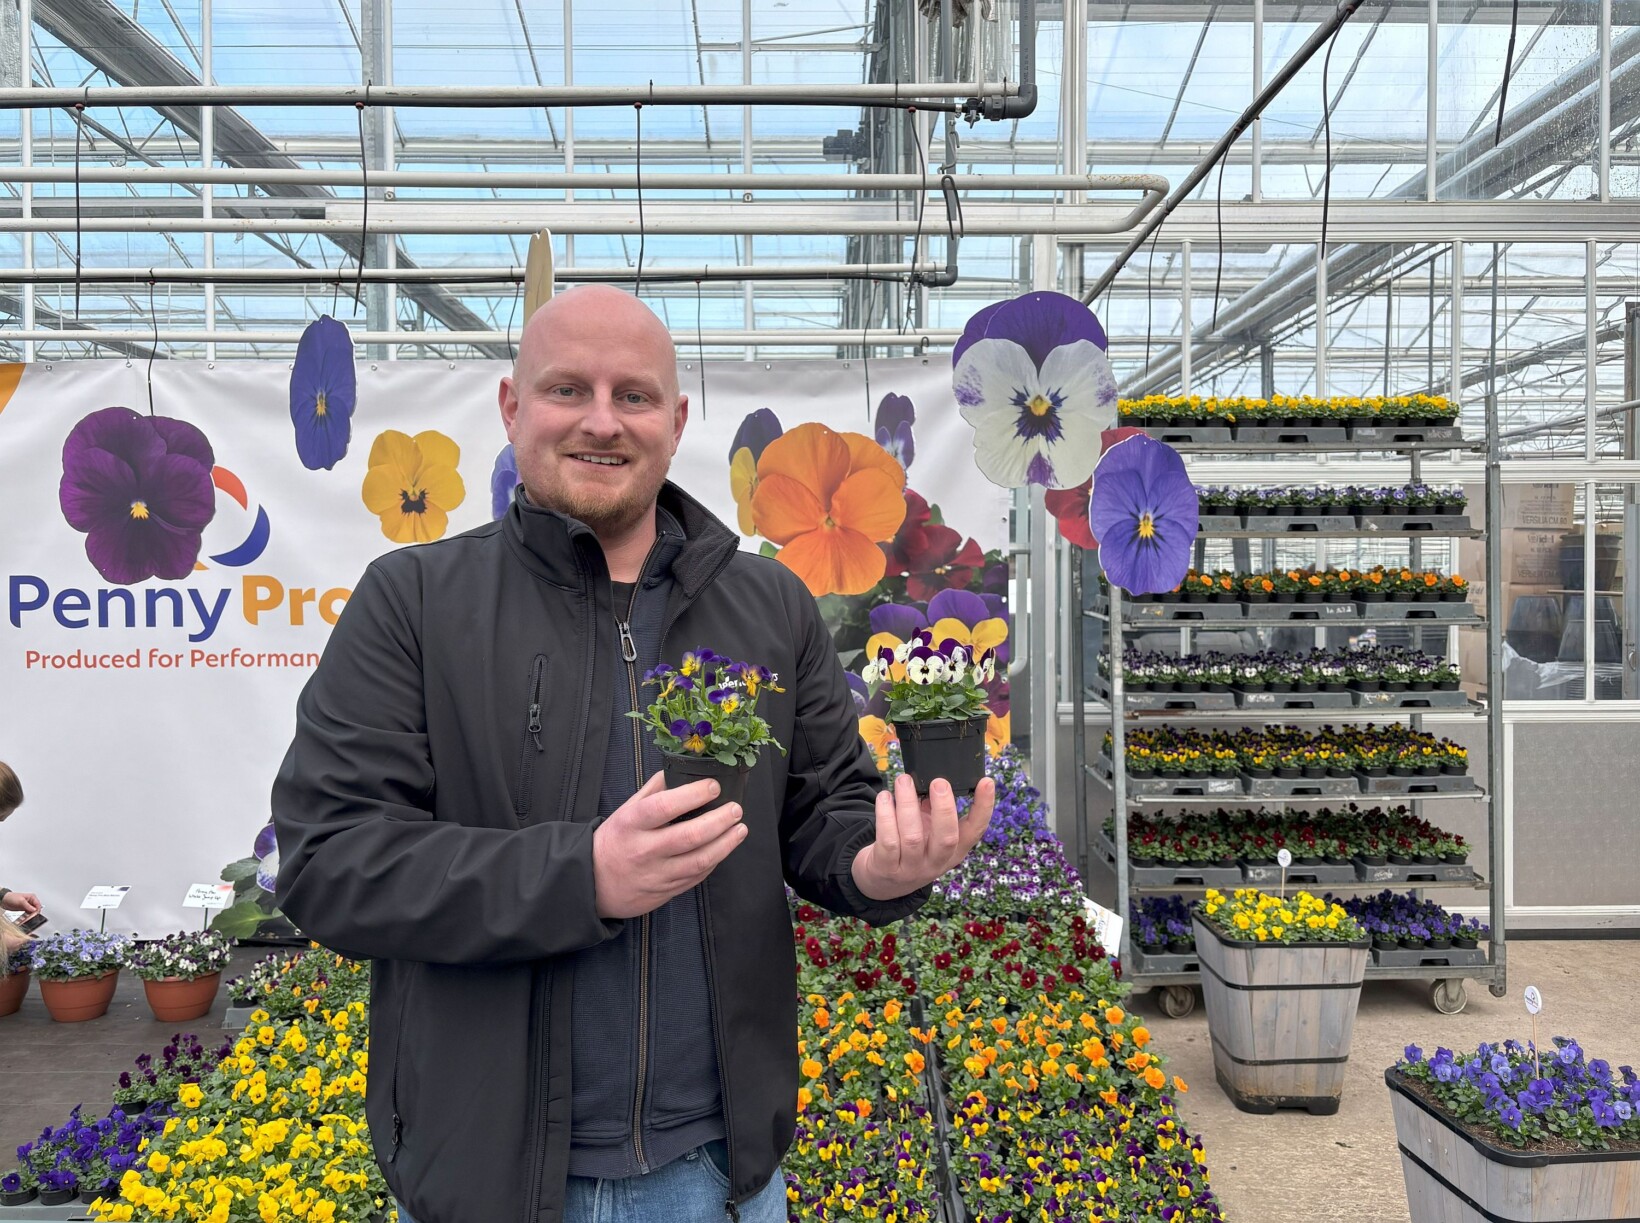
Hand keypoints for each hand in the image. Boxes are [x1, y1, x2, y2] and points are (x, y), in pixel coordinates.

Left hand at [0, 891, 39, 917]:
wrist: (3, 900)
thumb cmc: (11, 897)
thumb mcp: (21, 901)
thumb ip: (28, 906)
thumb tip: (35, 910)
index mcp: (32, 897)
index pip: (38, 905)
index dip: (37, 910)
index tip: (35, 915)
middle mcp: (30, 902)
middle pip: (35, 909)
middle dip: (33, 914)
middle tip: (29, 918)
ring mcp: (27, 906)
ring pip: (31, 913)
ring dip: (29, 917)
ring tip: (26, 920)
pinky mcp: (23, 909)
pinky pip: (27, 914)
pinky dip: (26, 917)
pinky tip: (23, 919)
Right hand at [592, 772, 748, 919]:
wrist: (595, 883)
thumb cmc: (615, 840)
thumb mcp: (625, 810)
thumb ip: (652, 791)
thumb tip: (679, 771)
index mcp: (632, 823)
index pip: (664, 807)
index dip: (693, 795)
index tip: (714, 786)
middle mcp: (644, 850)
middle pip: (689, 836)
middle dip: (719, 821)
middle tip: (735, 809)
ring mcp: (657, 873)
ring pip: (699, 860)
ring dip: (725, 844)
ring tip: (740, 829)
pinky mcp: (667, 891)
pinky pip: (697, 876)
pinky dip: (714, 861)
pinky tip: (724, 848)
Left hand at [849, 774, 994, 901]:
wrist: (883, 882)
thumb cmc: (911, 847)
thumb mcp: (930, 833)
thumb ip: (935, 810)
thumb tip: (937, 780)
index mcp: (954, 851)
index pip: (975, 831)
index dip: (983, 807)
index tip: (986, 782)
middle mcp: (936, 862)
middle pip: (947, 838)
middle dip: (944, 808)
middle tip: (939, 782)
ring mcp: (911, 868)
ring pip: (912, 836)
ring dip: (908, 804)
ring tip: (904, 781)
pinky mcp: (886, 868)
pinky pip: (887, 840)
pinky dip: (885, 815)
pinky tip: (884, 798)